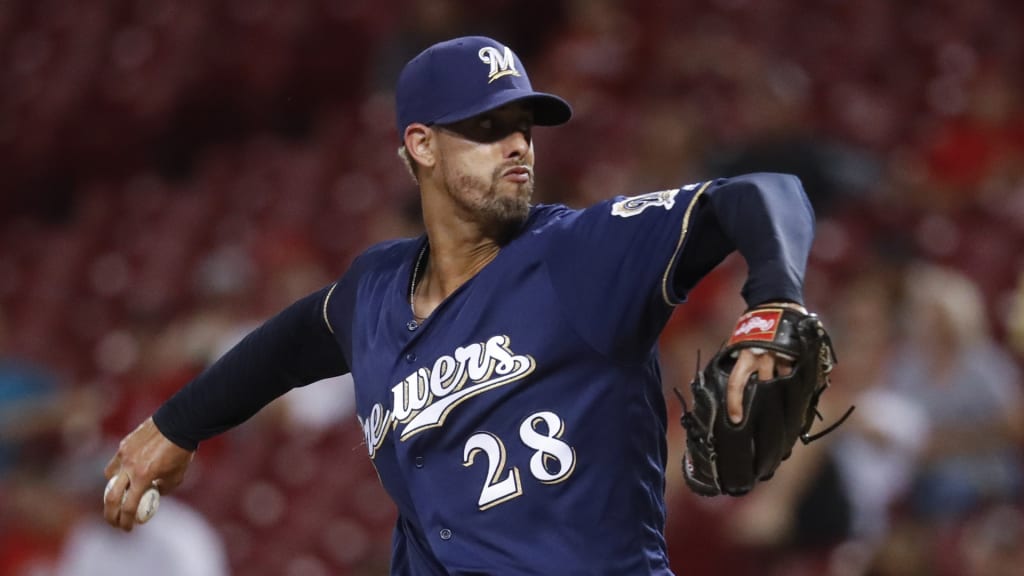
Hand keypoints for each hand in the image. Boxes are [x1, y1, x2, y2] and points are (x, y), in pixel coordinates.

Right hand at [103, 417, 193, 531]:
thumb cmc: (181, 451)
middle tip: (114, 522)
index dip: (126, 521)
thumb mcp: (176, 476)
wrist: (179, 423)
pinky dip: (119, 470)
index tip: (128, 528)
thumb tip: (152, 494)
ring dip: (112, 488)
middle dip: (110, 514)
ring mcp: (124, 455)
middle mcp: (129, 467)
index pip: (128, 507)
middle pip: (110, 498)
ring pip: (109, 478)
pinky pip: (116, 462)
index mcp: (143, 476)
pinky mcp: (124, 445)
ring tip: (122, 493)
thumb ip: (162, 489)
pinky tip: (127, 472)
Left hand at [724, 301, 803, 423]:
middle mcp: (764, 357)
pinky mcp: (798, 353)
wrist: (777, 303)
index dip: (735, 403)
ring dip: (783, 390)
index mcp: (746, 356)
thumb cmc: (755, 323)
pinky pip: (798, 373)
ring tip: (785, 403)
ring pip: (784, 381)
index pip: (736, 384)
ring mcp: (783, 356)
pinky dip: (797, 380)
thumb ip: (737, 357)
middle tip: (766, 415)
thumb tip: (731, 375)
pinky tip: (800, 390)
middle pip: (765, 385)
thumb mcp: (740, 339)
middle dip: (765, 400)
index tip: (736, 420)